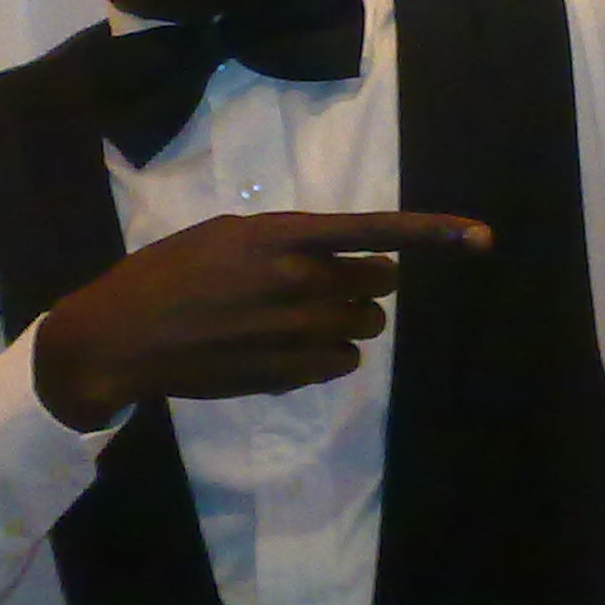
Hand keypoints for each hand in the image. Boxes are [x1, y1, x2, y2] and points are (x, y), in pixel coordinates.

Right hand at [32, 210, 491, 428]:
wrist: (122, 337)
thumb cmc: (167, 273)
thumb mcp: (226, 235)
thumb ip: (285, 242)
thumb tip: (335, 255)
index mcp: (282, 237)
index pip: (376, 231)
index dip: (434, 233)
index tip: (481, 237)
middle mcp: (300, 282)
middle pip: (380, 282)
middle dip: (368, 280)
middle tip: (329, 282)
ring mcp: (297, 332)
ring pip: (366, 325)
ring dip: (349, 319)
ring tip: (299, 316)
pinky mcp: (288, 373)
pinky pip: (342, 362)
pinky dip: (329, 353)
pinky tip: (288, 347)